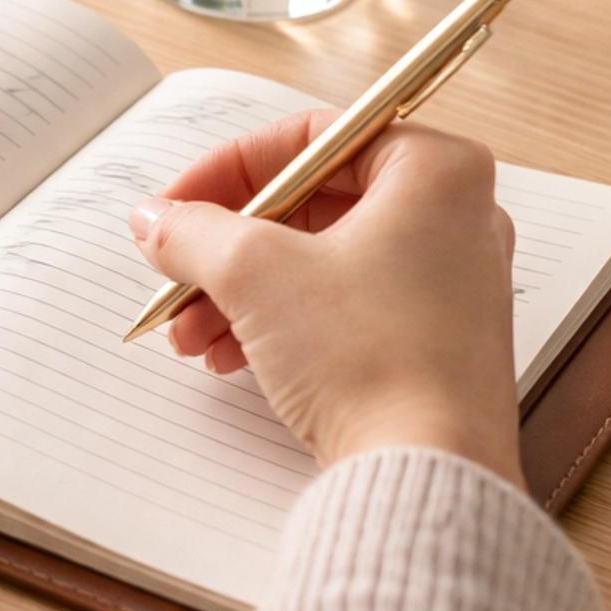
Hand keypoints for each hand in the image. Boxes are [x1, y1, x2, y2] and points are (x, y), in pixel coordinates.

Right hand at [128, 113, 523, 490]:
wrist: (430, 473)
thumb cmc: (371, 357)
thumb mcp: (257, 274)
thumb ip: (194, 231)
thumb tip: (156, 220)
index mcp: (435, 171)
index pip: (311, 137)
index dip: (227, 170)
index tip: (175, 204)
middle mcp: (454, 217)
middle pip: (310, 204)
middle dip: (227, 246)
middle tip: (176, 271)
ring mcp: (448, 283)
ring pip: (320, 262)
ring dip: (241, 291)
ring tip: (191, 332)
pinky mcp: (433, 341)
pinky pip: (343, 308)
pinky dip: (281, 323)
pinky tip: (229, 356)